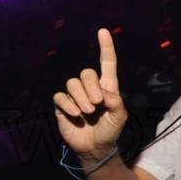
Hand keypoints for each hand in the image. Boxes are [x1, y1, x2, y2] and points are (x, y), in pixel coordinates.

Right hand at [53, 29, 126, 159]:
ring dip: (81, 98)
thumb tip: (100, 92)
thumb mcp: (120, 116)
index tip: (103, 31)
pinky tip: (77, 115)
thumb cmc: (110, 130)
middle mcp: (90, 88)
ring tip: (87, 112)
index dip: (106, 47)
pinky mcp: (62, 105)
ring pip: (72, 83)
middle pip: (86, 73)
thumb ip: (115, 101)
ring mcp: (75, 96)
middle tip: (97, 104)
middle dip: (91, 87)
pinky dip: (69, 105)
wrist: (96, 148)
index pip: (107, 63)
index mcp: (107, 87)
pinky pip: (60, 96)